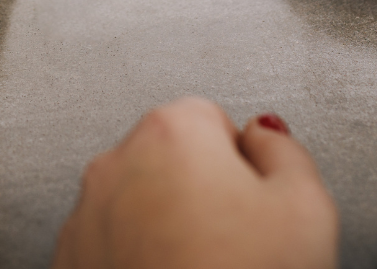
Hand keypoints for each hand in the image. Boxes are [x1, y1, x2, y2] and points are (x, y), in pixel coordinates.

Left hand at [51, 97, 337, 268]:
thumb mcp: (306, 212)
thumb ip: (287, 151)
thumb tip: (266, 133)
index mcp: (172, 132)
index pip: (214, 121)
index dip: (243, 169)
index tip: (255, 208)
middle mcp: (116, 162)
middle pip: (171, 161)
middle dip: (201, 195)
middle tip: (235, 247)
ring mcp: (86, 213)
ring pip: (138, 205)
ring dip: (165, 229)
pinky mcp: (70, 258)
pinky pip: (111, 245)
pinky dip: (135, 260)